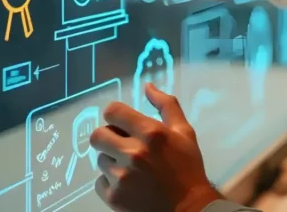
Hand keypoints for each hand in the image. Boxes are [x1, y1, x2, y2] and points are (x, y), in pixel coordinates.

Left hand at [91, 84, 220, 211]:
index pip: (112, 111)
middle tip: (123, 145)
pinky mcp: (114, 197)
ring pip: (100, 159)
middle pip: (98, 135)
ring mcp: (121, 176)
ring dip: (112, 161)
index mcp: (151, 133)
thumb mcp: (184, 133)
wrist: (188, 209)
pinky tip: (128, 184)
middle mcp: (134, 153)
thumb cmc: (187, 168)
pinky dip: (110, 182)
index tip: (121, 122)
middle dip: (108, 137)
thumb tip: (148, 86)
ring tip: (132, 168)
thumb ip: (166, 105)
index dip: (115, 115)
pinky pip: (99, 182)